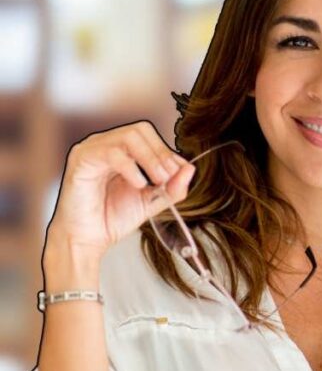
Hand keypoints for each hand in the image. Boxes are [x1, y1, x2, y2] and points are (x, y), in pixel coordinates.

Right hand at [46, 121, 194, 260]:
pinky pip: (111, 152)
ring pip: (129, 136)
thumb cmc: (113, 218)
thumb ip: (172, 187)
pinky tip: (138, 185)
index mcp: (121, 150)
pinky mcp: (81, 160)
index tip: (177, 176)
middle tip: (167, 178)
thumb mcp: (153, 201)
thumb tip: (190, 168)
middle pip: (141, 130)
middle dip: (161, 153)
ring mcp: (91, 149)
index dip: (168, 153)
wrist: (87, 240)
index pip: (150, 136)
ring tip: (157, 182)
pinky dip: (130, 167)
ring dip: (150, 158)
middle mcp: (105, 144)